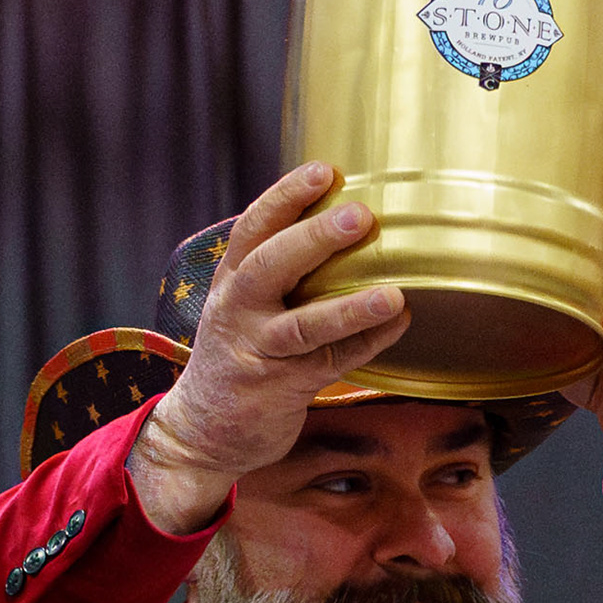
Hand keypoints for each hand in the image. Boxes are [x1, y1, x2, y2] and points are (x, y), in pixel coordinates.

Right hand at [128, 166, 409, 534]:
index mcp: (230, 282)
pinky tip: (401, 325)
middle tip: (360, 215)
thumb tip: (337, 222)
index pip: (253, 229)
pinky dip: (367, 344)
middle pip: (271, 266)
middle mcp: (238, 311)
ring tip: (394, 294)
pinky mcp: (280, 389)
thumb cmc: (239, 357)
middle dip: (314, 238)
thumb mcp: (243, 308)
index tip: (323, 169)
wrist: (202, 432)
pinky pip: (331, 363)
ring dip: (349, 308)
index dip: (286, 197)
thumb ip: (279, 273)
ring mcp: (257, 351)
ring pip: (303, 326)